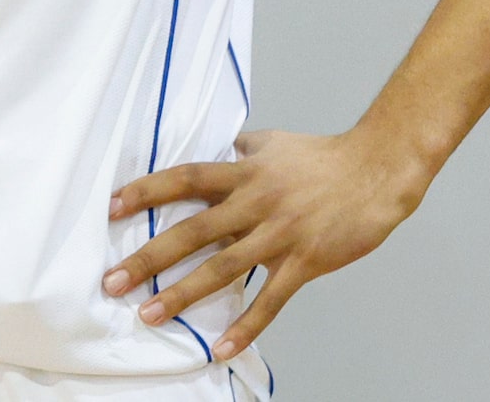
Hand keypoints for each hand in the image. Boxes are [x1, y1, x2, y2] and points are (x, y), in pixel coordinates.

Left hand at [104, 127, 429, 361]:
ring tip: (149, 314)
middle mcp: (256, 202)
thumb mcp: (276, 142)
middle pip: (193, 231)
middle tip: (113, 280)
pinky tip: (220, 348)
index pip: (187, 179)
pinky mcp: (304, 261)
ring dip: (183, 295)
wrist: (377, 170)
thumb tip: (222, 147)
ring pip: (223, 269)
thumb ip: (245, 149)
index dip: (148, 192)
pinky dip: (245, 326)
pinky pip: (270, 300)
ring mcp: (280, 234)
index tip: (112, 208)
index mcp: (246, 173)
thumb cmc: (325, 157)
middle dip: (149, 257)